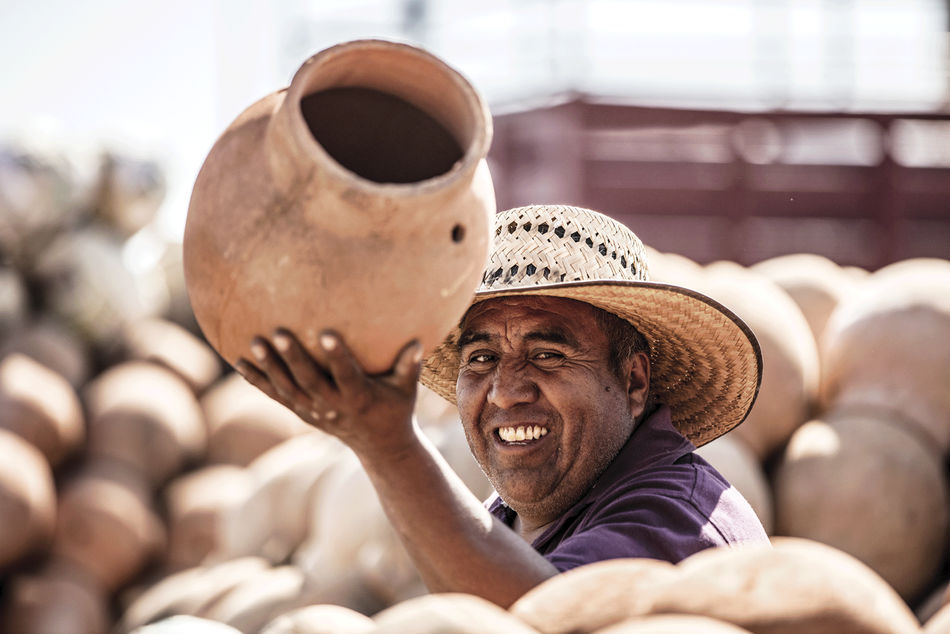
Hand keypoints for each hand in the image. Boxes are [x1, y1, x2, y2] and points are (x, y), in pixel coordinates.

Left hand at [235, 328, 423, 456]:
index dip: (336, 356)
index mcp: (358, 398)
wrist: (380, 446)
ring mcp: (314, 412)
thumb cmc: (396, 408)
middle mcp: (333, 407)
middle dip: (293, 359)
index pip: (345, 375)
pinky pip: (276, 396)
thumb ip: (409, 366)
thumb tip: (418, 341)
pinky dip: (257, 381)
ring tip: (254, 342)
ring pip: (288, 390)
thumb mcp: (407, 391)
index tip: (325, 333)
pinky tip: (238, 362)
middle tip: (278, 332)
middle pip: (309, 382)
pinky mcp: (302, 412)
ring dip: (270, 367)